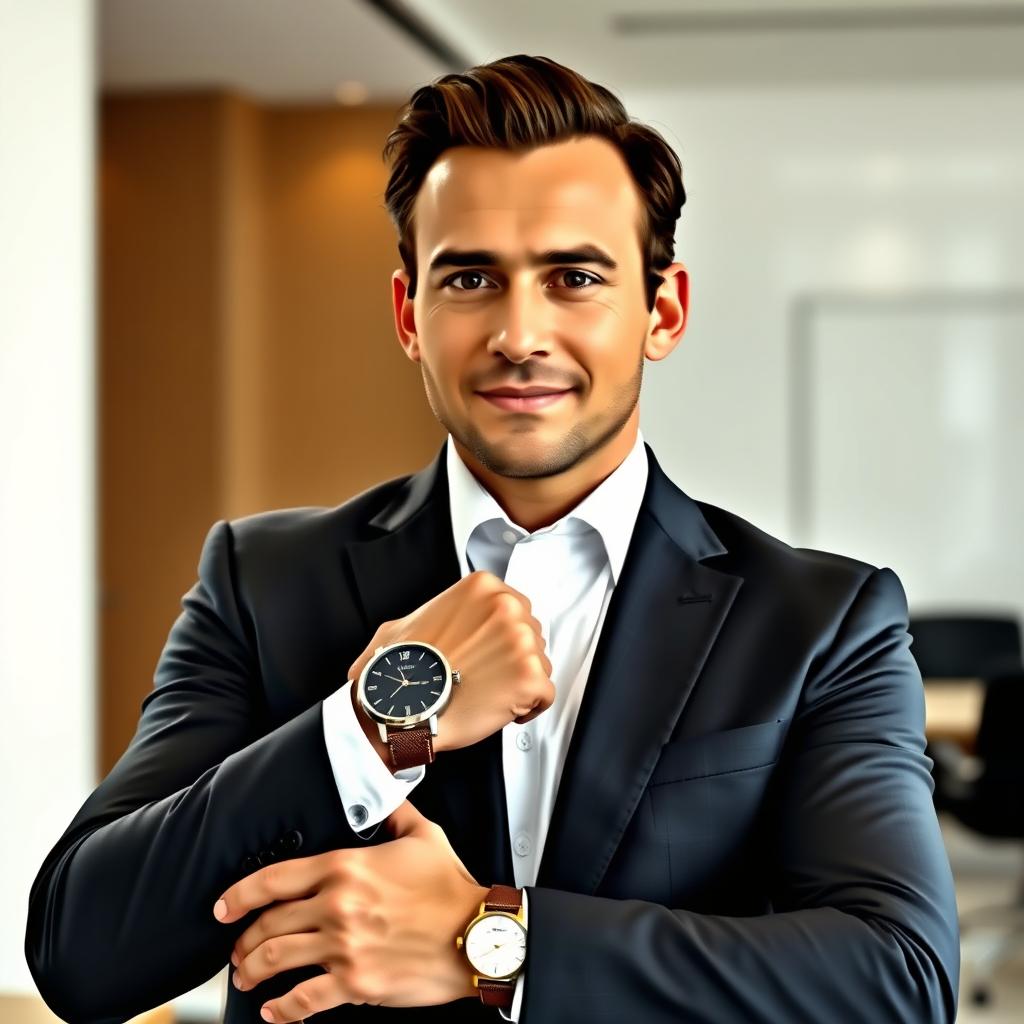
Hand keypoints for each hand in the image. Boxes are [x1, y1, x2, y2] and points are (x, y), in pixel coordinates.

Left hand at [212, 800, 489, 1022]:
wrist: (474, 933)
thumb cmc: (451, 888)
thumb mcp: (424, 836)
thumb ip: (396, 814)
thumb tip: (385, 796)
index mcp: (345, 868)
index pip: (274, 879)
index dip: (239, 895)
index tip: (224, 907)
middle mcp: (337, 906)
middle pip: (268, 924)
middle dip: (244, 940)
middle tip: (237, 949)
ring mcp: (343, 946)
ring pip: (276, 960)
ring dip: (252, 972)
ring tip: (246, 977)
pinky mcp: (355, 982)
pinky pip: (303, 1000)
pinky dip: (281, 1010)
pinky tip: (273, 1011)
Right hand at [348, 570, 555, 752]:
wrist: (399, 707)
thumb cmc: (403, 668)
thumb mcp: (415, 617)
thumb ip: (449, 610)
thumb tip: (457, 619)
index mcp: (483, 587)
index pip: (517, 607)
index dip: (503, 635)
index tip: (492, 649)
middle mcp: (506, 608)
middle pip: (532, 633)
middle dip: (513, 655)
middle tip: (486, 673)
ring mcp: (521, 641)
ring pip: (541, 663)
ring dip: (520, 679)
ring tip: (488, 691)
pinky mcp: (530, 676)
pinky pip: (546, 694)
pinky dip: (529, 706)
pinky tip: (504, 709)